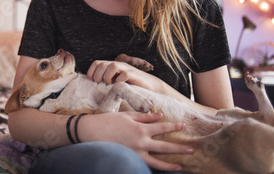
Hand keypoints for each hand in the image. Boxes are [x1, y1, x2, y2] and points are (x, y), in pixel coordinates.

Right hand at [77, 111, 193, 171]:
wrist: (91, 132)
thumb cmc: (108, 121)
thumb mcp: (126, 115)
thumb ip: (143, 116)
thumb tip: (158, 115)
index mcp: (140, 128)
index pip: (162, 127)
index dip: (174, 127)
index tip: (183, 126)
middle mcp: (141, 141)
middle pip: (165, 146)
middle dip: (179, 148)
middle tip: (192, 149)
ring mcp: (136, 153)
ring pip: (158, 161)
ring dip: (171, 164)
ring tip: (182, 166)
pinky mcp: (130, 159)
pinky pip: (146, 166)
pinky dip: (156, 168)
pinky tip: (163, 170)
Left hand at [87, 60, 163, 91]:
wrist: (151, 86)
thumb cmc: (132, 85)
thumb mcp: (117, 82)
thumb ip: (107, 81)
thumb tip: (93, 87)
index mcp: (112, 66)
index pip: (97, 63)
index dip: (91, 71)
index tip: (91, 81)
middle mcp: (119, 65)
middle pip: (102, 64)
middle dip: (98, 75)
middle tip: (100, 84)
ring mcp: (127, 69)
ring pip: (112, 66)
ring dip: (107, 76)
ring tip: (109, 84)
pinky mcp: (135, 75)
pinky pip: (125, 74)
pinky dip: (119, 80)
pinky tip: (119, 85)